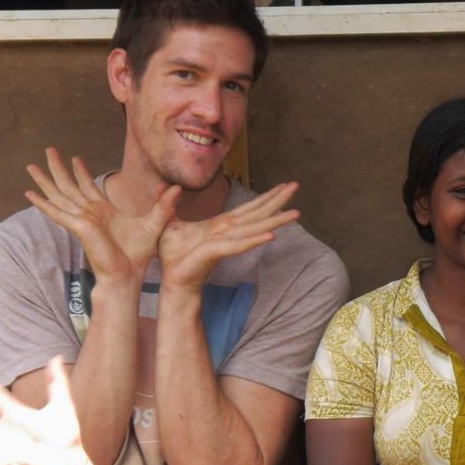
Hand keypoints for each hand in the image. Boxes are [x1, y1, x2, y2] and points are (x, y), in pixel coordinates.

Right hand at [24, 149, 172, 291]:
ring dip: (45, 180)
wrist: (128, 275)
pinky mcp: (78, 226)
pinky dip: (43, 203)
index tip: (74, 158)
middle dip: (58, 168)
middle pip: (69, 185)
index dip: (80, 172)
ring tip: (31, 166)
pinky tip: (29, 194)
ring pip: (59, 194)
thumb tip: (177, 187)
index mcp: (103, 211)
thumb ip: (164, 205)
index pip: (88, 186)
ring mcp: (81, 219)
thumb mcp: (155, 223)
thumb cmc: (138, 255)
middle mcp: (89, 212)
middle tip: (48, 149)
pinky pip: (56, 212)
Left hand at [159, 181, 300, 289]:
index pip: (248, 208)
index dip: (266, 196)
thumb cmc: (173, 255)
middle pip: (258, 213)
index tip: (283, 185)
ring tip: (297, 212)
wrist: (171, 279)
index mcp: (221, 224)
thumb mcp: (167, 222)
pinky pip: (239, 245)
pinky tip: (272, 235)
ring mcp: (225, 242)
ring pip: (255, 227)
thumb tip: (169, 185)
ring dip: (276, 219)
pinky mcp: (217, 253)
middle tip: (296, 186)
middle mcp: (229, 232)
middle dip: (278, 199)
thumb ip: (169, 203)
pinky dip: (255, 241)